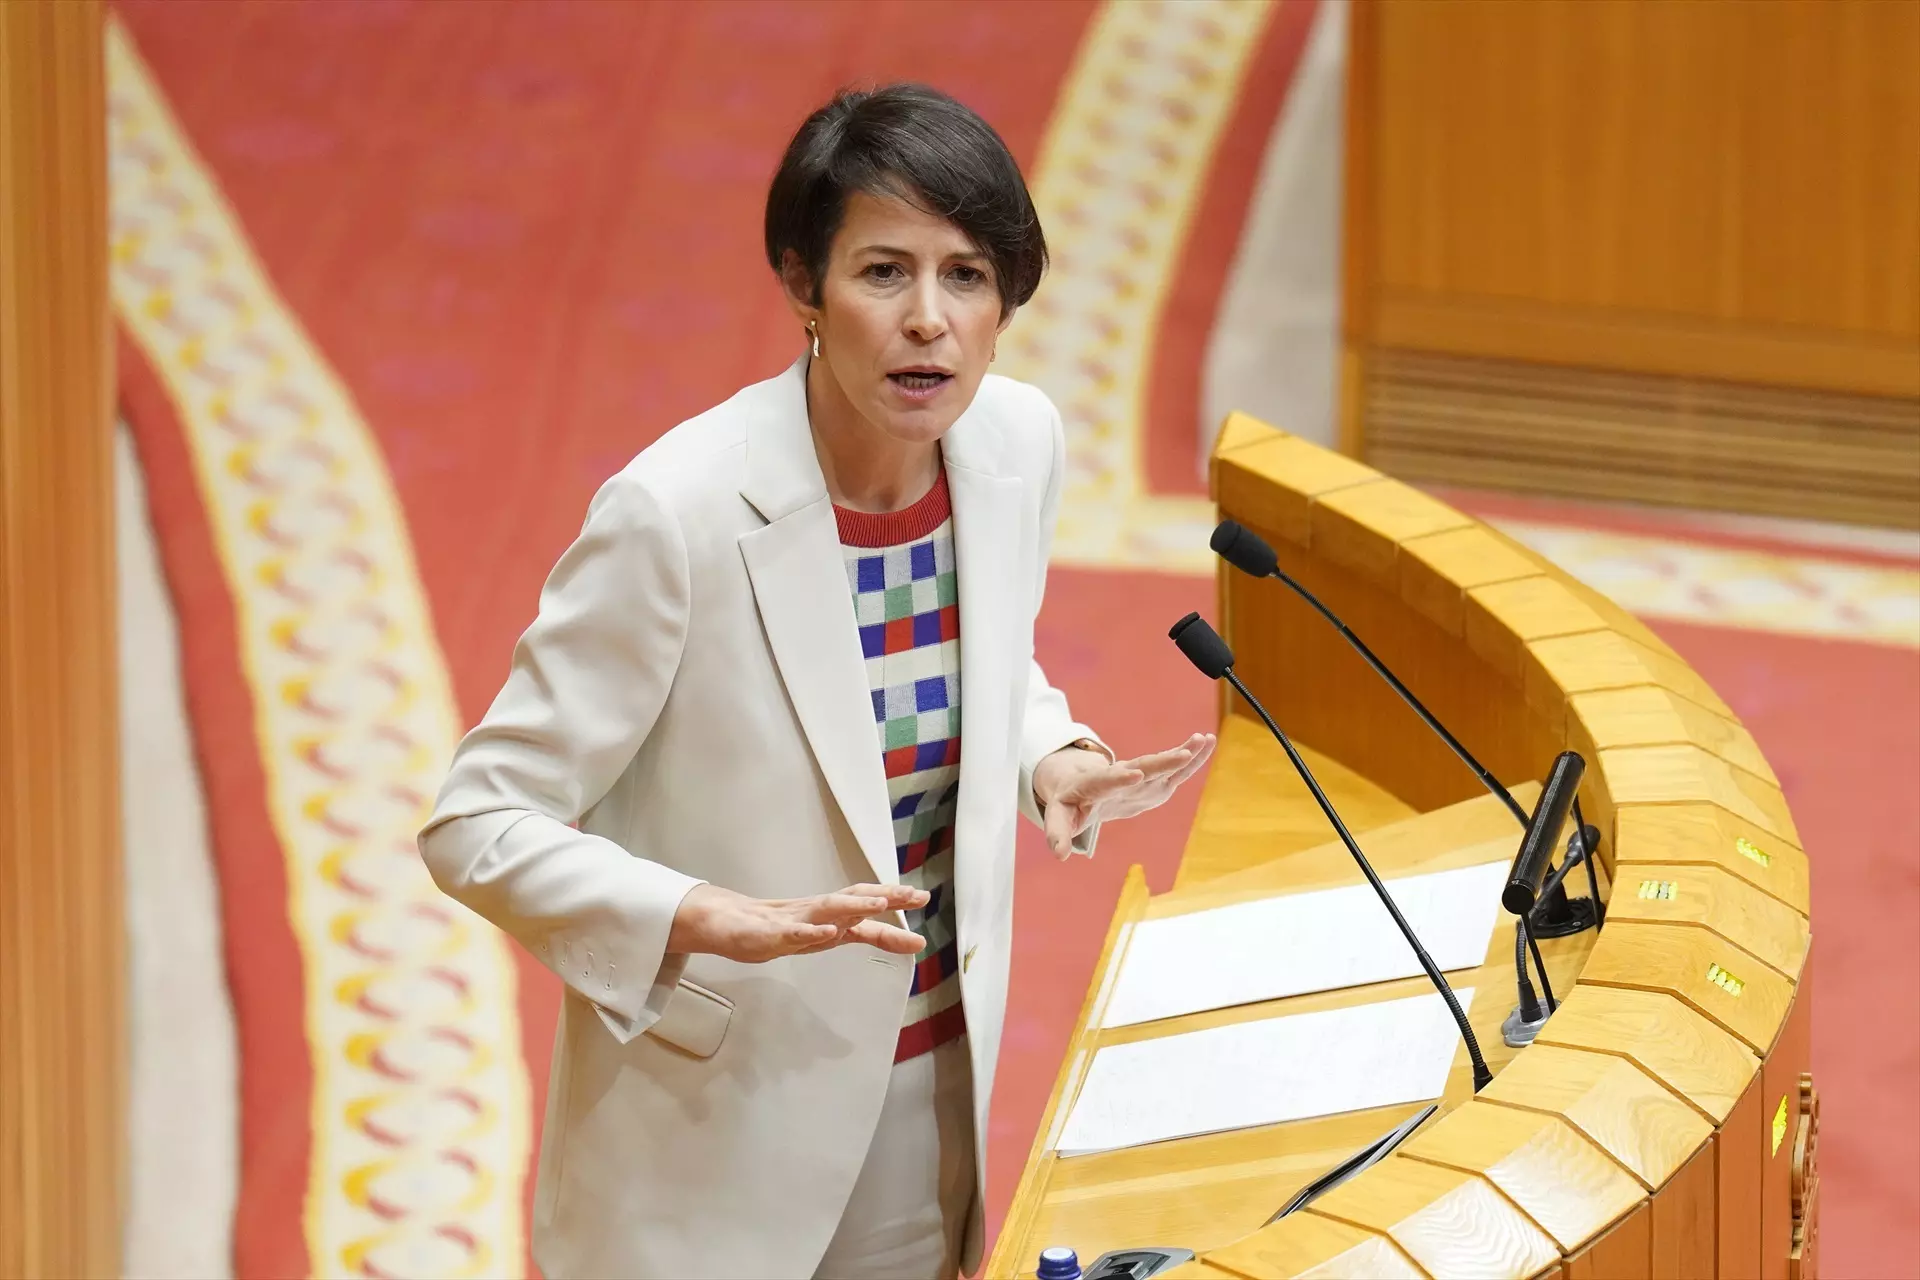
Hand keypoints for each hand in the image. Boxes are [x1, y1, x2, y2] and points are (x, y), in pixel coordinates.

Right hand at [666, 882, 927, 962]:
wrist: (720, 925)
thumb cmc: (769, 930)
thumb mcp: (816, 935)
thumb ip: (846, 932)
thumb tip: (880, 932)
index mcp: (825, 916)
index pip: (864, 905)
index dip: (893, 900)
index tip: (922, 897)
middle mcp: (814, 913)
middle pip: (854, 900)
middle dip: (886, 896)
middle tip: (917, 894)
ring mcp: (791, 922)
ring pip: (827, 910)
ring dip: (854, 906)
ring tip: (880, 905)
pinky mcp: (767, 934)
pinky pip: (792, 933)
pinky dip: (812, 932)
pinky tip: (828, 932)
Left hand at [1032, 732, 1216, 859]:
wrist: (1083, 784)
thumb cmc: (1070, 803)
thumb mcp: (1059, 818)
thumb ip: (1058, 834)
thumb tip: (1058, 855)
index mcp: (1095, 784)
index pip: (1108, 781)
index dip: (1120, 778)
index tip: (1135, 774)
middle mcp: (1120, 775)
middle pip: (1142, 767)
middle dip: (1162, 762)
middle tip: (1183, 754)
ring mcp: (1140, 776)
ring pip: (1161, 764)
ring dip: (1183, 753)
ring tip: (1203, 739)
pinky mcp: (1153, 780)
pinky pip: (1173, 768)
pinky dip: (1190, 757)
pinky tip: (1208, 742)